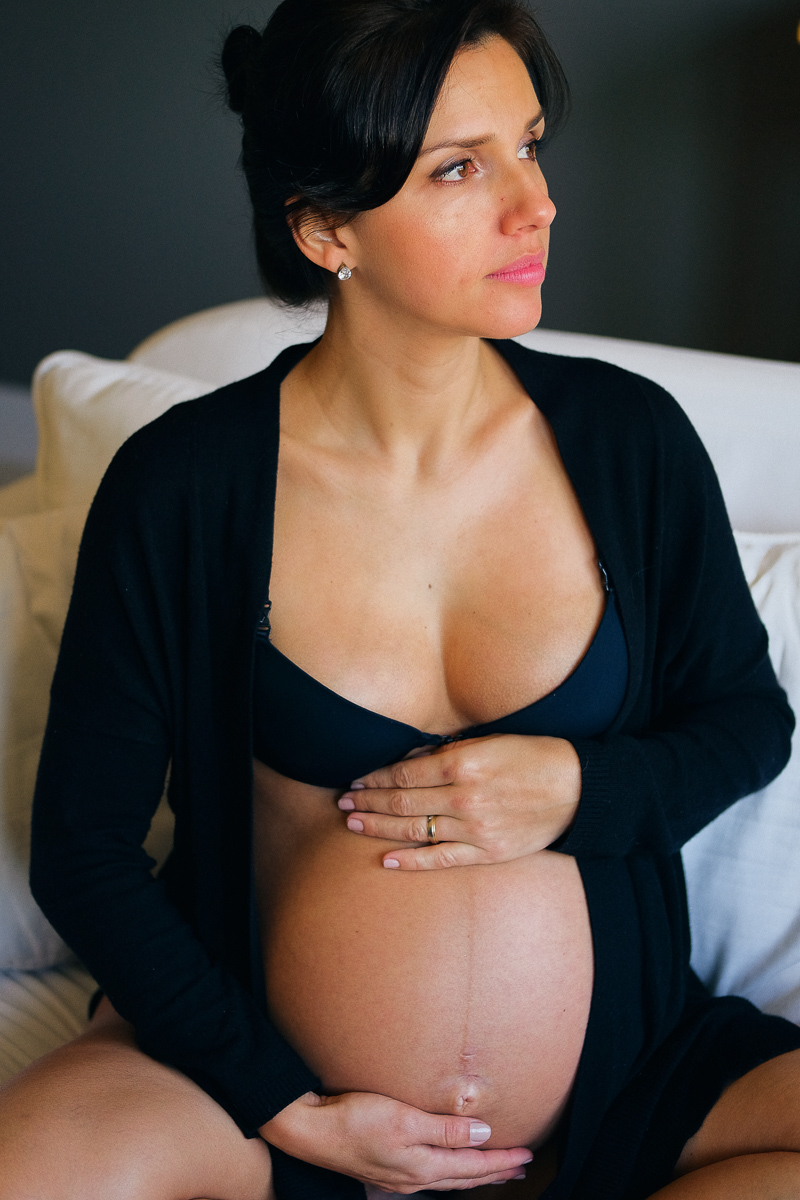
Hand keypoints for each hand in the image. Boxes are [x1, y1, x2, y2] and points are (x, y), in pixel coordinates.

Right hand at [260, 1090, 532, 1191]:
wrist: (309, 1130)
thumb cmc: (354, 1119)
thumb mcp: (403, 1119)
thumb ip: (444, 1130)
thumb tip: (483, 1137)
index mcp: (421, 1166)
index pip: (472, 1166)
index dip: (501, 1161)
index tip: (527, 1155)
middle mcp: (412, 1177)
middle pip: (463, 1177)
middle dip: (493, 1172)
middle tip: (519, 1167)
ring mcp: (397, 1175)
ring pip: (446, 1178)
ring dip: (472, 1173)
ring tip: (491, 1169)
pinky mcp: (384, 1166)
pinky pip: (428, 1174)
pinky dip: (448, 1170)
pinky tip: (445, 1164)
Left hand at [338, 734, 580, 869]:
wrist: (577, 789)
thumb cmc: (532, 757)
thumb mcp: (489, 741)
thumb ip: (449, 752)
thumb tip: (410, 760)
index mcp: (463, 764)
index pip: (405, 773)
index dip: (375, 777)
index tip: (356, 780)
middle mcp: (464, 798)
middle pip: (402, 801)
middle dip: (368, 802)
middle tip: (343, 803)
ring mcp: (475, 829)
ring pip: (414, 830)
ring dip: (379, 827)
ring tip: (353, 825)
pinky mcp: (487, 852)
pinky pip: (441, 859)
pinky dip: (411, 861)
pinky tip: (386, 860)